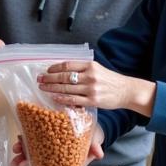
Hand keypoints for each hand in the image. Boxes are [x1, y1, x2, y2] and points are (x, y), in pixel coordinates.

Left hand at [11, 124, 104, 165]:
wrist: (93, 126)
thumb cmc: (93, 136)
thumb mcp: (95, 140)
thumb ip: (94, 147)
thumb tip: (99, 153)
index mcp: (63, 158)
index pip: (47, 164)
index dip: (35, 165)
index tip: (26, 164)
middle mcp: (54, 151)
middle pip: (36, 157)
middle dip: (25, 158)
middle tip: (17, 159)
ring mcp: (49, 142)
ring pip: (33, 146)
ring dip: (22, 147)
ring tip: (16, 148)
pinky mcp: (47, 130)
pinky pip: (35, 133)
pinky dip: (27, 134)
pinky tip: (20, 134)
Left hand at [39, 61, 154, 114]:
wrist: (126, 91)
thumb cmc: (110, 80)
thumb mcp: (97, 69)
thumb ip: (82, 69)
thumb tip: (63, 70)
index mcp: (90, 66)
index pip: (68, 65)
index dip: (54, 68)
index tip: (46, 70)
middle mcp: (90, 76)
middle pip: (64, 76)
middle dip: (49, 78)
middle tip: (39, 79)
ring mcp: (91, 89)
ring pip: (66, 88)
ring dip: (52, 88)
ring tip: (43, 88)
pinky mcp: (93, 101)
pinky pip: (73, 100)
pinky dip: (62, 98)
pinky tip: (54, 97)